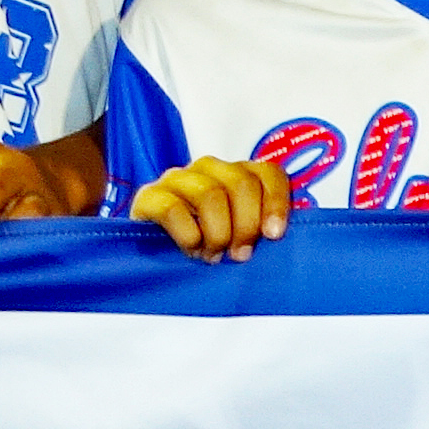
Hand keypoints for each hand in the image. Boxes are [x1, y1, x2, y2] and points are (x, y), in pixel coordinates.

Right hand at [129, 158, 295, 258]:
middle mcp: (208, 168)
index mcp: (237, 174)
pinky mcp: (148, 196)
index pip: (267, 172)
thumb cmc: (207, 248)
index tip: (273, 235)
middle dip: (246, 224)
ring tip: (213, 256)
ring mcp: (177, 178)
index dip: (276, 203)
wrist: (154, 259)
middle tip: (240, 255)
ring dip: (218, 233)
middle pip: (241, 183)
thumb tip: (280, 235)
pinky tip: (192, 250)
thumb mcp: (240, 237)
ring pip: (210, 194)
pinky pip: (174, 208)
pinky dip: (189, 235)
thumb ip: (261, 229)